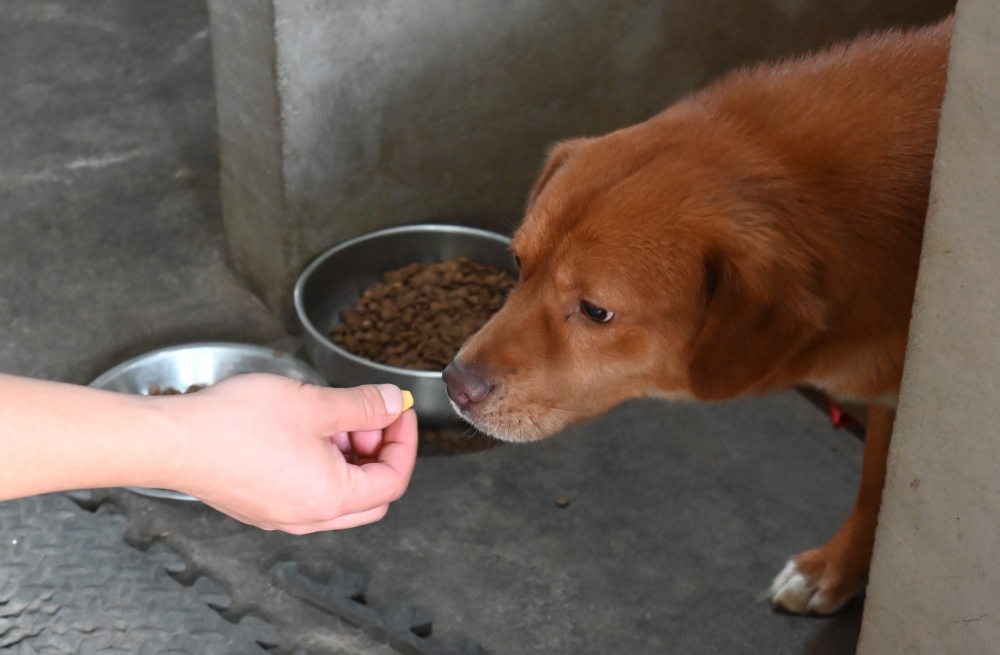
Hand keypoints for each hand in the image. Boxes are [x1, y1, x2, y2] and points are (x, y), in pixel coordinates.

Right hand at [159, 374, 417, 533]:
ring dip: (348, 456)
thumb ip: (362, 405)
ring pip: (338, 493)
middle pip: (371, 494)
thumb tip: (391, 403)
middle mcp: (309, 518)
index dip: (404, 441)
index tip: (397, 410)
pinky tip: (304, 429)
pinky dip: (320, 463)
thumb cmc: (236, 425)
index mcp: (332, 499)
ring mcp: (282, 516)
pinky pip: (307, 491)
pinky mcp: (260, 506)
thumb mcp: (314, 404)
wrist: (172, 441)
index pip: (394, 480)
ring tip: (331, 416)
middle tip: (368, 415)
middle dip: (378, 452)